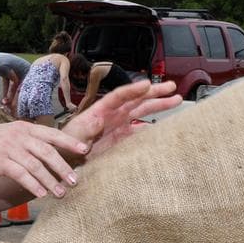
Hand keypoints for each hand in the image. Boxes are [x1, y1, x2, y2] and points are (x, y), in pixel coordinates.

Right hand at [0, 121, 89, 198]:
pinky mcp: (0, 162)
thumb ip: (28, 140)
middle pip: (47, 152)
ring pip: (36, 166)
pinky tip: (41, 194)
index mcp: (24, 128)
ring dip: (50, 181)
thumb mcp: (9, 135)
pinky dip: (33, 185)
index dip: (69, 143)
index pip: (52, 134)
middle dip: (63, 168)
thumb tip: (50, 152)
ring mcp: (9, 148)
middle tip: (75, 181)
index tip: (85, 151)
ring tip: (60, 193)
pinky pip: (21, 175)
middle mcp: (19, 136)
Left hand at [62, 79, 180, 155]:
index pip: (120, 96)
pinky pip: (140, 130)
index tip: (147, 85)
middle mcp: (113, 114)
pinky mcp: (122, 138)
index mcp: (101, 109)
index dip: (134, 90)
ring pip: (142, 112)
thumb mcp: (75, 134)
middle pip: (137, 99)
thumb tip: (98, 120)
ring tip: (176, 99)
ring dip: (159, 105)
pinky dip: (152, 127)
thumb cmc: (67, 142)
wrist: (67, 158)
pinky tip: (164, 125)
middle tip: (172, 87)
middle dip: (154, 93)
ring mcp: (119, 125)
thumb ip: (86, 127)